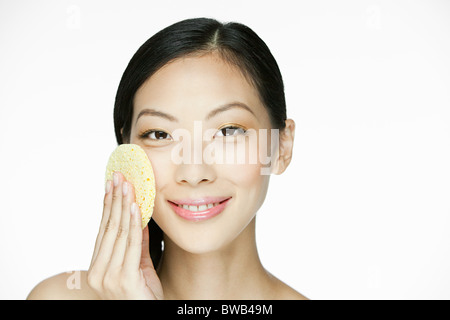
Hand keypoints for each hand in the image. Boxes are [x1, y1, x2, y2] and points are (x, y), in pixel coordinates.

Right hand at [87, 171, 163, 299]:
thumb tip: (138, 218)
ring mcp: (110, 278)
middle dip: (114, 200)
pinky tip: (134, 208)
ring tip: (127, 186)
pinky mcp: (124, 281)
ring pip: (118, 233)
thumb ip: (138, 244)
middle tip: (119, 177)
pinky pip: (130, 246)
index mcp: (100, 267)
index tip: (111, 185)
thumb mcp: (140, 265)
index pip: (103, 230)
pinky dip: (132, 224)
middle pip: (108, 228)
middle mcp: (100, 272)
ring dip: (123, 206)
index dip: (107, 206)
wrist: (148, 317)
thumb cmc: (144, 296)